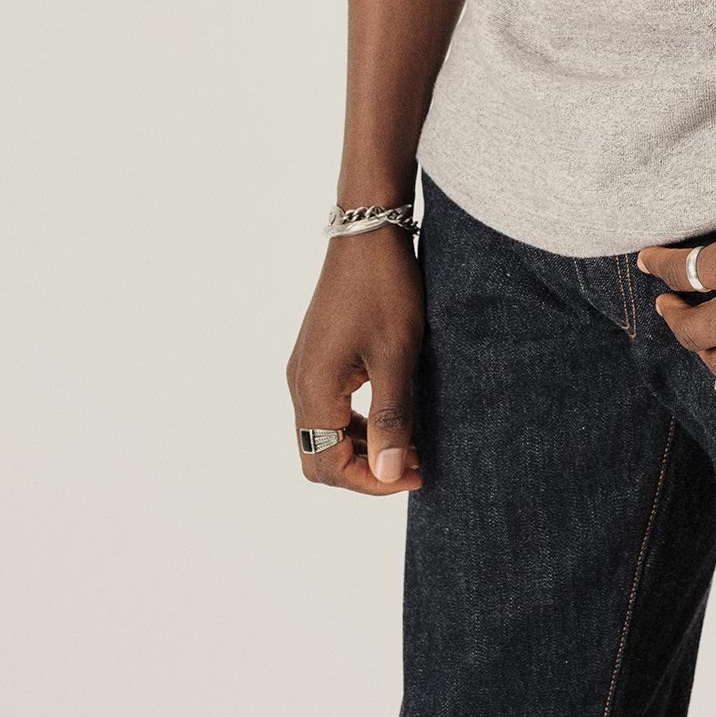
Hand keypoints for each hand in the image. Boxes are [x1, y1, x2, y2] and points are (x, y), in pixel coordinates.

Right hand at [286, 228, 424, 492]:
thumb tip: (389, 474)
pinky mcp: (317, 356)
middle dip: (363, 472)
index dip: (372, 483)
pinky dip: (355, 425)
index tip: (415, 474)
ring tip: (408, 444)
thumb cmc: (385, 289)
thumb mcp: (396, 355)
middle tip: (412, 464)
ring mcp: (305, 368)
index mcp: (313, 388)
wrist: (369, 233)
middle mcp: (299, 383)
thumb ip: (391, 418)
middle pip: (318, 458)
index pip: (329, 465)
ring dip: (360, 450)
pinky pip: (327, 410)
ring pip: (322, 435)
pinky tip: (390, 416)